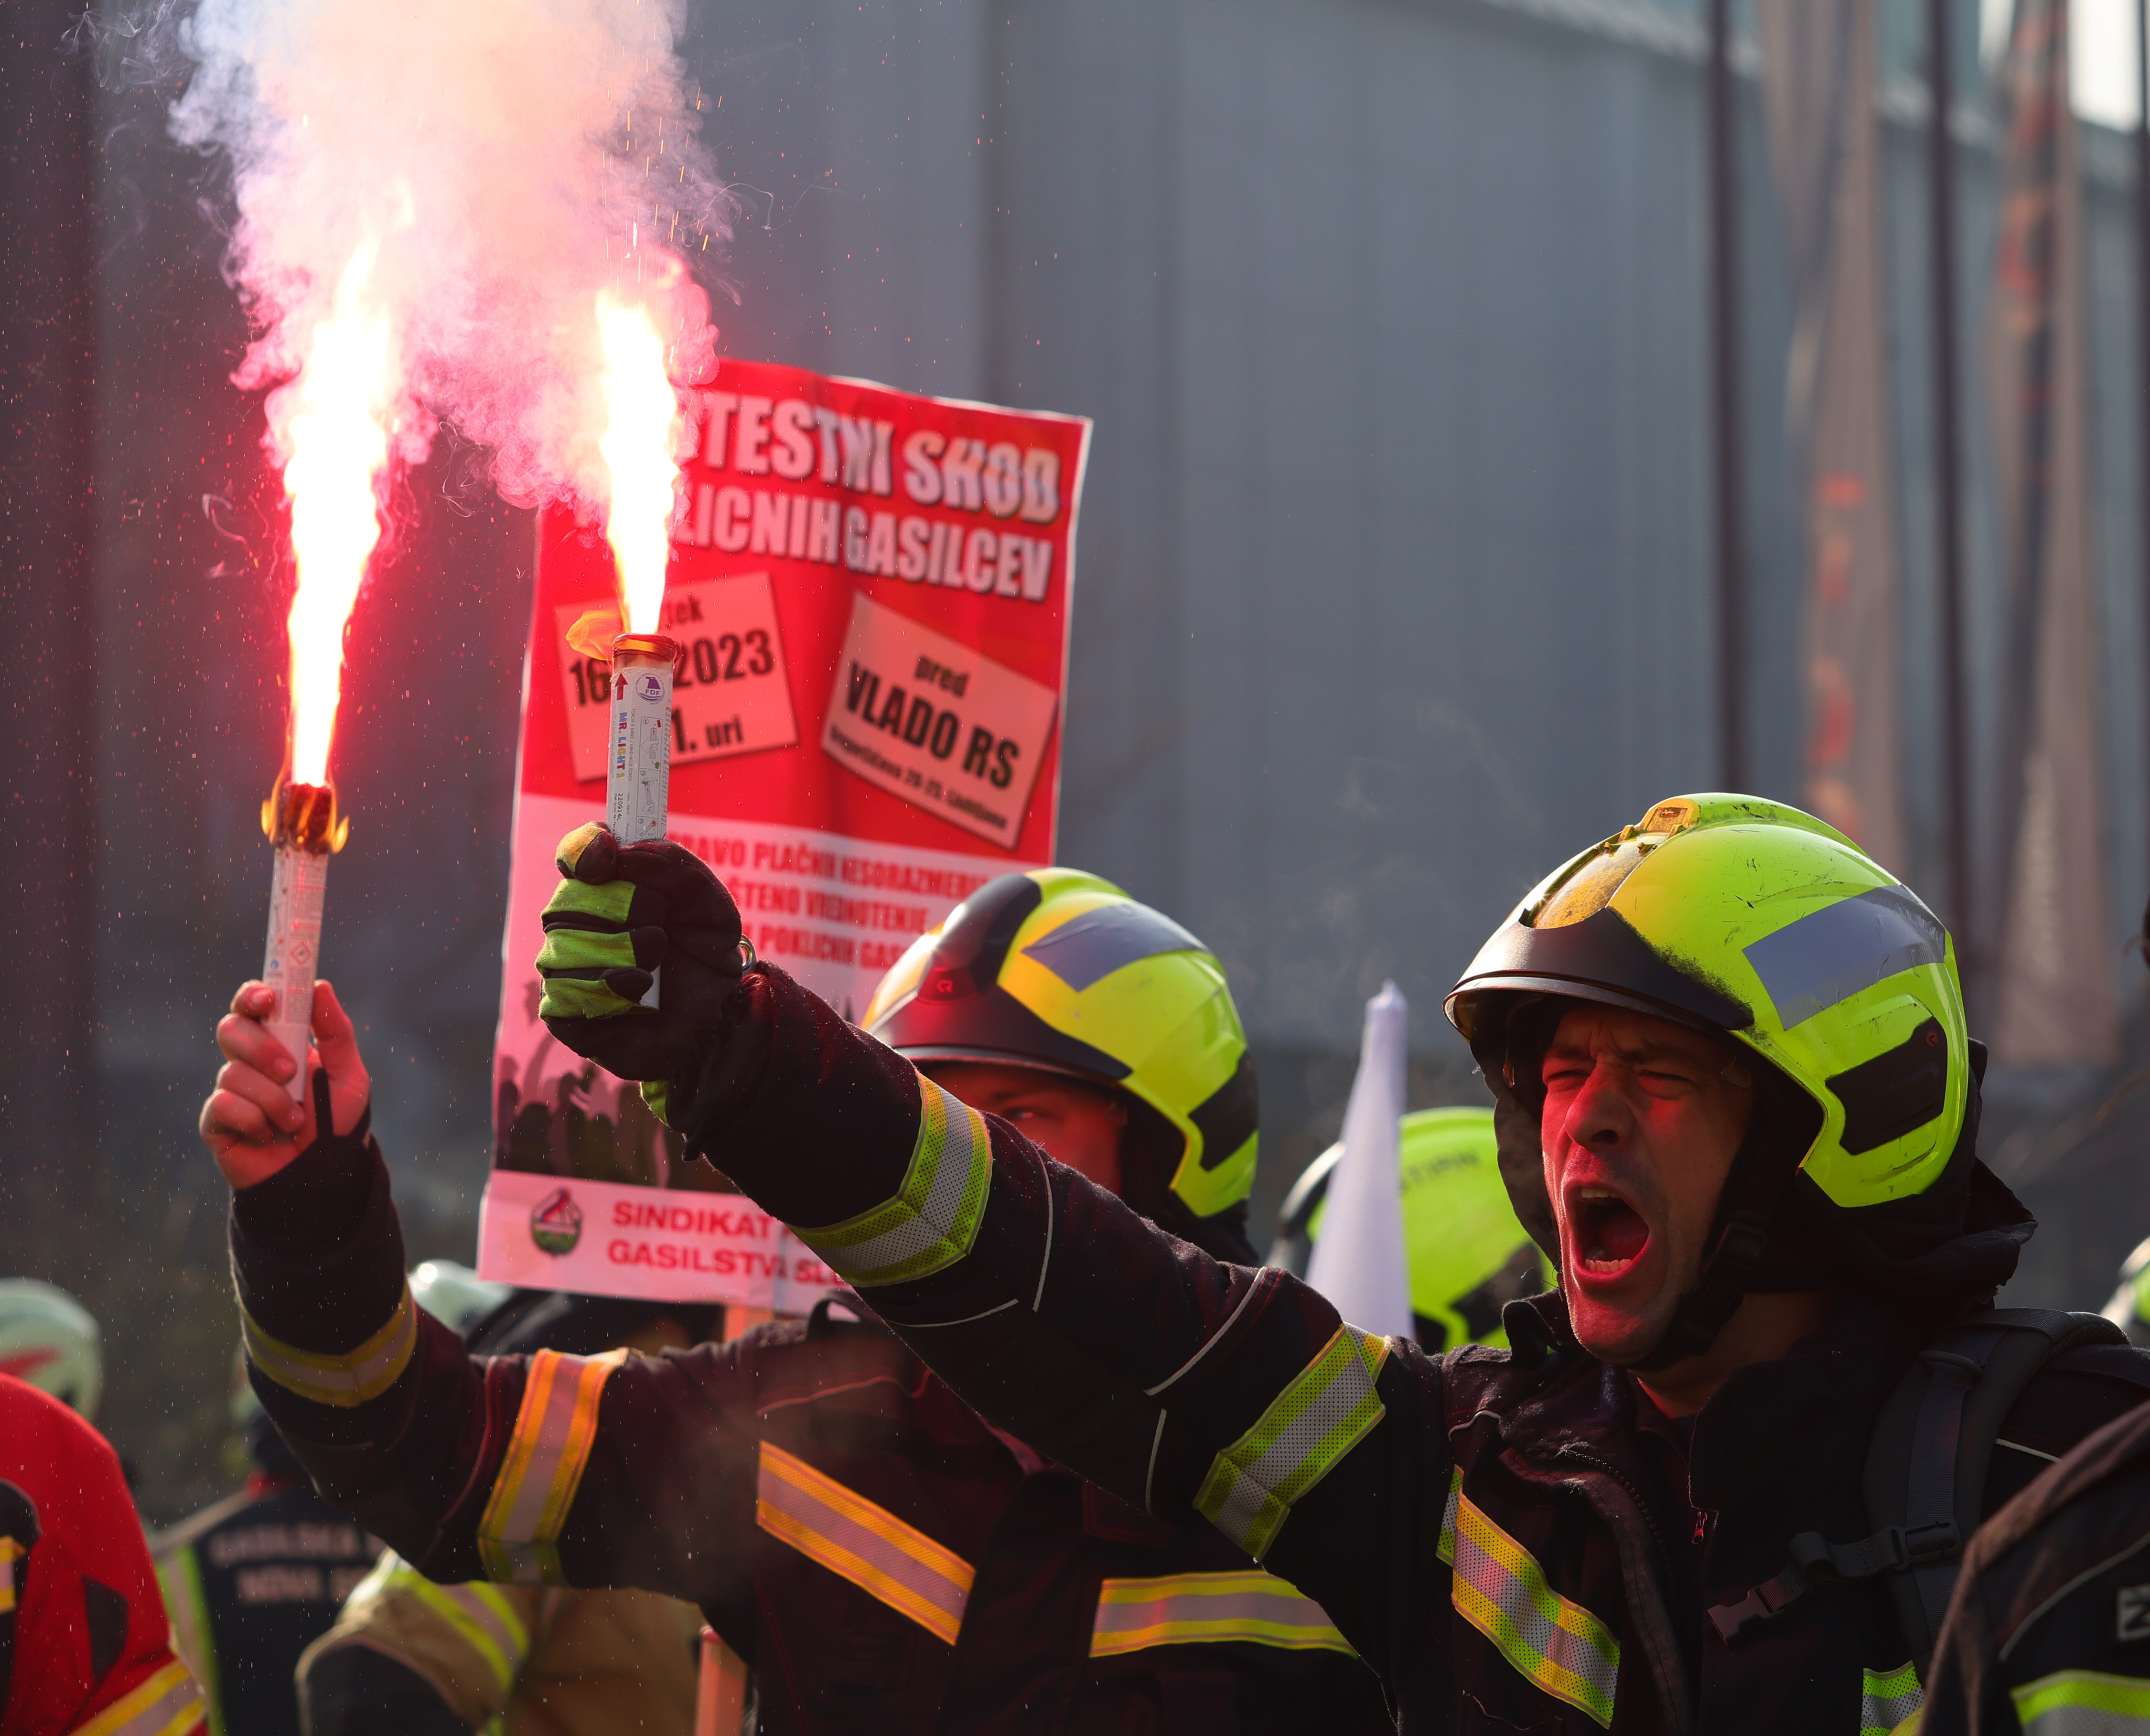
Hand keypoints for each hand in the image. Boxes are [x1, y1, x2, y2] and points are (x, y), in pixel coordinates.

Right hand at [200, 980, 371, 1189]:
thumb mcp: (349, 1075)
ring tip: (294, 1120)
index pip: (253, 1006)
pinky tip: (267, 1135)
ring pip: (233, 1072)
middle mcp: (249, 1062)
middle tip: (290, 1072)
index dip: (253, 995)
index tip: (268, 999)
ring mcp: (230, 1091)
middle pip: (231, 1029)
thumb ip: (336, 1032)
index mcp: (279, 1043)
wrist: (321, 1175)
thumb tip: (319, 986)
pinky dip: (255, 1120)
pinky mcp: (216, 1121)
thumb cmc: (335, 1124)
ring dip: (273, 1098)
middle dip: (262, 1048)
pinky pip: (224, 1105)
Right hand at [536, 823, 744, 1112]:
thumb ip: (667, 863)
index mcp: (605, 886)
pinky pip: (563, 992)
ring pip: (565, 947)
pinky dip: (609, 991)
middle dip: (625, 912)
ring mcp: (564, 967)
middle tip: (661, 930)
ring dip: (625, 954)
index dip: (582, 851)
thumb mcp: (704, 898)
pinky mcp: (564, 1012)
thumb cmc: (705, 953)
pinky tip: (639, 996)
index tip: (606, 859)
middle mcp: (575, 923)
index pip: (574, 854)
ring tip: (656, 967)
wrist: (718, 1015)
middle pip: (568, 900)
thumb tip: (616, 851)